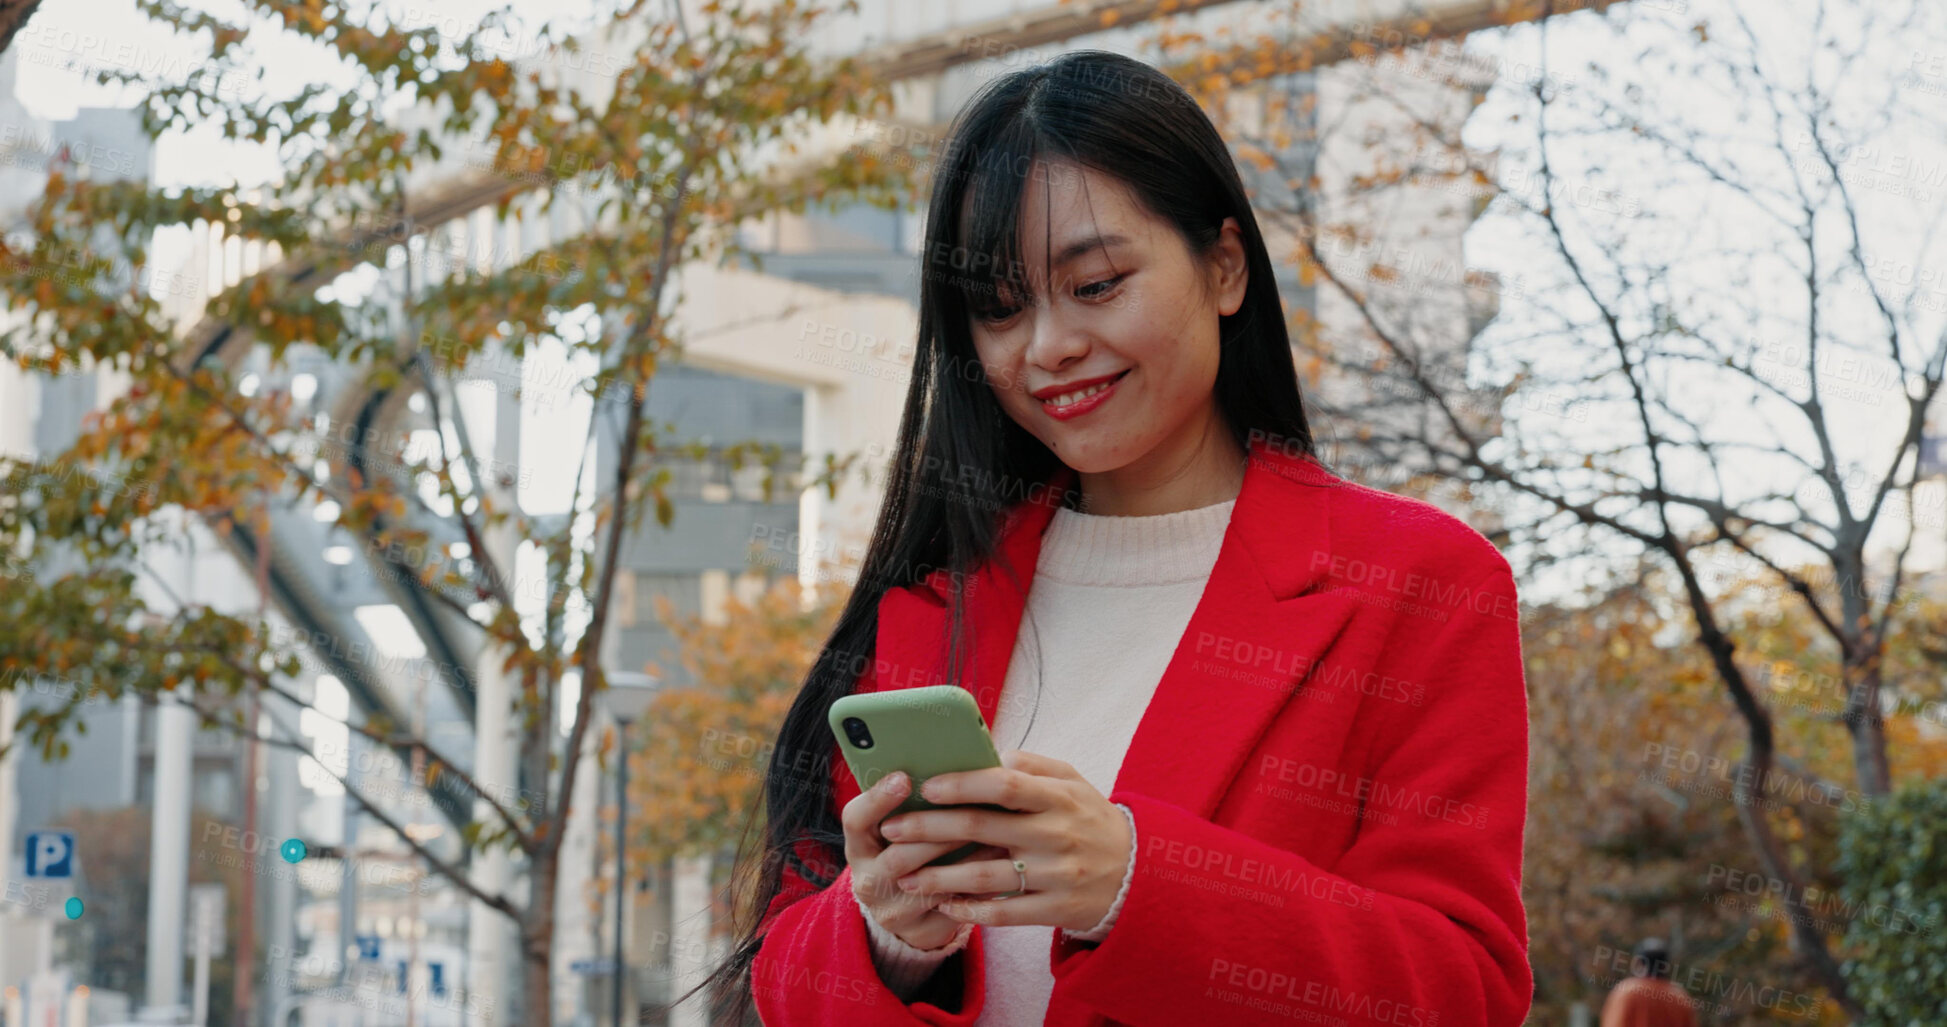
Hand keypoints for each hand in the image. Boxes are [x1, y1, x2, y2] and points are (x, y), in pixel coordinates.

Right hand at [844, 769, 1006, 949]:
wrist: (911, 911)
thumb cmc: (911, 851)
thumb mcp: (899, 829)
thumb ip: (912, 804)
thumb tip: (947, 764)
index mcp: (859, 846)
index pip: (855, 820)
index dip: (878, 799)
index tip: (904, 777)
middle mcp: (868, 880)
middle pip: (897, 856)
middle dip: (934, 832)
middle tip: (966, 809)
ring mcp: (892, 910)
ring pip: (928, 884)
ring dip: (962, 858)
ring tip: (992, 832)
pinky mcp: (920, 931)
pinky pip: (952, 907)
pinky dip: (977, 882)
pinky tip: (999, 863)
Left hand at [879, 750, 1132, 932]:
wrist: (1135, 873)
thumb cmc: (1089, 819)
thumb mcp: (1072, 781)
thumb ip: (1032, 765)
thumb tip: (986, 754)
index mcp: (1059, 797)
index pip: (1006, 784)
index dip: (963, 784)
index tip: (926, 787)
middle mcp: (1057, 834)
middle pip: (983, 828)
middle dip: (930, 829)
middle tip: (892, 830)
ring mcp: (1056, 875)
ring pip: (985, 876)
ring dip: (938, 876)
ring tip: (904, 875)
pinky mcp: (1055, 909)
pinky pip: (1003, 913)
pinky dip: (969, 909)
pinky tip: (942, 903)